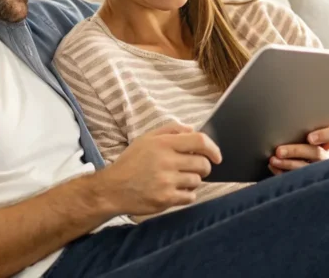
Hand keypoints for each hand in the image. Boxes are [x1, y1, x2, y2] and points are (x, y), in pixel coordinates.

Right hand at [97, 123, 221, 215]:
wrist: (112, 189)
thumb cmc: (130, 163)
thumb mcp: (146, 139)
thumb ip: (170, 130)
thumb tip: (193, 129)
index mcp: (162, 144)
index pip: (199, 141)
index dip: (213, 148)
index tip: (217, 156)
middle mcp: (166, 161)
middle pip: (202, 163)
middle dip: (203, 167)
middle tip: (194, 168)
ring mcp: (166, 181)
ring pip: (197, 181)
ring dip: (193, 181)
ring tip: (178, 179)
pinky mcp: (165, 199)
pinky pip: (190, 196)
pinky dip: (187, 194)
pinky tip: (175, 191)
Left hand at [268, 127, 328, 174]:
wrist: (301, 167)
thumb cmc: (300, 144)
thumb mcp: (304, 136)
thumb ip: (300, 130)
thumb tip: (284, 121)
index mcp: (327, 143)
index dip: (324, 136)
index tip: (309, 138)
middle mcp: (325, 157)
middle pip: (316, 152)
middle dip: (296, 151)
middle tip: (279, 151)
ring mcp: (318, 171)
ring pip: (306, 168)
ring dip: (288, 164)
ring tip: (273, 160)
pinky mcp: (308, 181)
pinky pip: (296, 179)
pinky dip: (282, 173)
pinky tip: (273, 167)